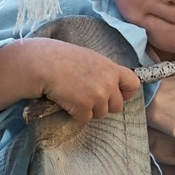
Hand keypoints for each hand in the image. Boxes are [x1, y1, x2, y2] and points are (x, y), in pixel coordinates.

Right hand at [18, 38, 138, 120]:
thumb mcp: (88, 58)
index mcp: (111, 68)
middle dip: (103, 104)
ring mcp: (97, 97)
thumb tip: (107, 84)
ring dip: (88, 109)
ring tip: (73, 96)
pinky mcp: (84, 108)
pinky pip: (85, 118)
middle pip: (117, 105)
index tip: (115, 93)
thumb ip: (102, 71)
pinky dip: (75, 113)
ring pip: (100, 114)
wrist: (42, 63)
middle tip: (86, 96)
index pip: (133, 84)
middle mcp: (108, 84)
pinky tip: (65, 101)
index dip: (125, 92)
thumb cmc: (60, 56)